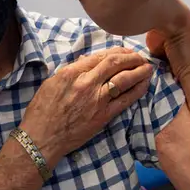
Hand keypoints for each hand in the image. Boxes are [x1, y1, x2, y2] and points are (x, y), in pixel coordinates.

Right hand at [21, 47, 152, 165]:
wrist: (42, 138)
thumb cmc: (42, 111)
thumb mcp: (51, 83)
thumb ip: (71, 71)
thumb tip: (86, 62)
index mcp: (71, 73)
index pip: (100, 56)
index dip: (116, 52)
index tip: (125, 51)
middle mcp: (86, 83)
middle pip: (115, 63)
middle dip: (131, 57)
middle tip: (140, 57)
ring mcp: (97, 100)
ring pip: (124, 79)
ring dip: (139, 71)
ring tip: (148, 67)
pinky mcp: (104, 116)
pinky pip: (125, 100)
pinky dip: (137, 90)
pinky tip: (145, 84)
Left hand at [146, 0, 189, 126]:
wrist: (166, 21)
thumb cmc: (185, 45)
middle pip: (185, 95)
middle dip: (179, 107)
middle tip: (172, 127)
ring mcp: (174, 68)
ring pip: (170, 88)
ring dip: (165, 97)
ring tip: (158, 117)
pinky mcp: (160, 64)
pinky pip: (158, 80)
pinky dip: (154, 87)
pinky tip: (148, 100)